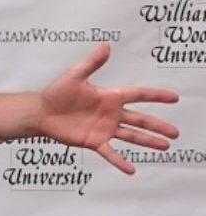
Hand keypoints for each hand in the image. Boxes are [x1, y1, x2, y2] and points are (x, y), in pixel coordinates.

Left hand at [37, 43, 178, 173]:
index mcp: (109, 96)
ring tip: (165, 147)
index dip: (157, 96)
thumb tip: (106, 45)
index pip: (138, 95)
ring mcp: (104, 128)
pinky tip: (131, 170)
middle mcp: (111, 113)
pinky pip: (110, 153)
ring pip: (131, 136)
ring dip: (148, 141)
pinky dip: (120, 161)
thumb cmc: (56, 92)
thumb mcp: (75, 75)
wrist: (41, 112)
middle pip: (140, 119)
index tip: (174, 98)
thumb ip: (92, 63)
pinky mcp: (94, 141)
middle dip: (158, 126)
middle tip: (175, 133)